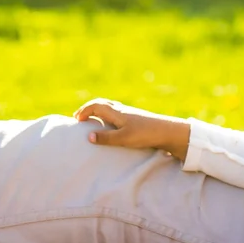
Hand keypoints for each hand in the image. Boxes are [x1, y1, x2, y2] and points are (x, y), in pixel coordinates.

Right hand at [76, 99, 190, 158]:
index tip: (76, 120)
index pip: (96, 106)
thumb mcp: (123, 138)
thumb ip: (106, 138)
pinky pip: (116, 112)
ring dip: (98, 110)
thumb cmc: (145, 134)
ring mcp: (129, 113)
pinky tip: (110, 124)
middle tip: (80, 117)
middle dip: (89, 109)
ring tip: (92, 120)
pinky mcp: (135, 118)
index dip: (84, 111)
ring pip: (110, 107)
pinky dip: (107, 115)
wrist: (168, 131)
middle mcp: (122, 110)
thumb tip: (88, 137)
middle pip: (102, 104)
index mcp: (117, 112)